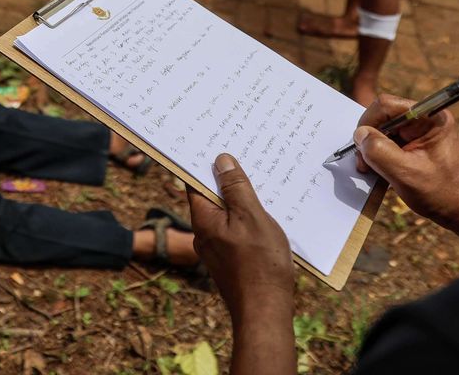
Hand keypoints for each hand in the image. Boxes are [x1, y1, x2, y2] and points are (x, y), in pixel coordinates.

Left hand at [186, 154, 292, 316]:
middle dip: (225, 179)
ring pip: (224, 214)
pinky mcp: (229, 260)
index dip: (203, 163)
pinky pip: (233, 230)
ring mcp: (215, 248)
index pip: (194, 182)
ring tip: (258, 183)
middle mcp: (203, 233)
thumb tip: (221, 160)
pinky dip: (245, 219)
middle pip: (210, 196)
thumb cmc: (260, 264)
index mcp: (203, 219)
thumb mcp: (251, 217)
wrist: (264, 312)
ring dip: (238, 200)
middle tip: (242, 157)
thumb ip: (236, 188)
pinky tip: (263, 216)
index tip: (213, 145)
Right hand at [354, 94, 458, 242]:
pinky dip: (381, 157)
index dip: (368, 122)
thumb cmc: (443, 193)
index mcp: (429, 118)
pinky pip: (389, 143)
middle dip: (370, 140)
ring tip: (373, 170)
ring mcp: (420, 133)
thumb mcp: (406, 173)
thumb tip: (360, 135)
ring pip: (383, 131)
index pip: (387, 105)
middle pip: (383, 118)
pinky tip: (382, 172)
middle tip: (365, 163)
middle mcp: (424, 120)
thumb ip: (379, 151)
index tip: (361, 146)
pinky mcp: (416, 145)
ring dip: (374, 150)